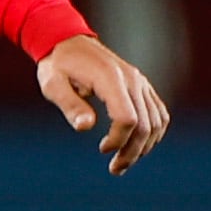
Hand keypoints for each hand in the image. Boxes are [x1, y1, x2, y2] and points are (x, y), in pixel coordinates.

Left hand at [38, 36, 170, 174]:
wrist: (67, 41)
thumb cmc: (57, 65)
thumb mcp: (53, 85)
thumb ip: (70, 105)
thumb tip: (84, 127)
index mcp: (110, 78)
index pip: (128, 118)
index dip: (118, 139)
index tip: (102, 150)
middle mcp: (132, 79)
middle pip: (146, 124)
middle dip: (132, 151)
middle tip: (115, 169)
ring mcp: (140, 81)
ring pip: (157, 120)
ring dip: (145, 146)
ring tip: (125, 162)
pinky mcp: (141, 85)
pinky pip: (158, 111)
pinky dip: (153, 132)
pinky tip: (138, 146)